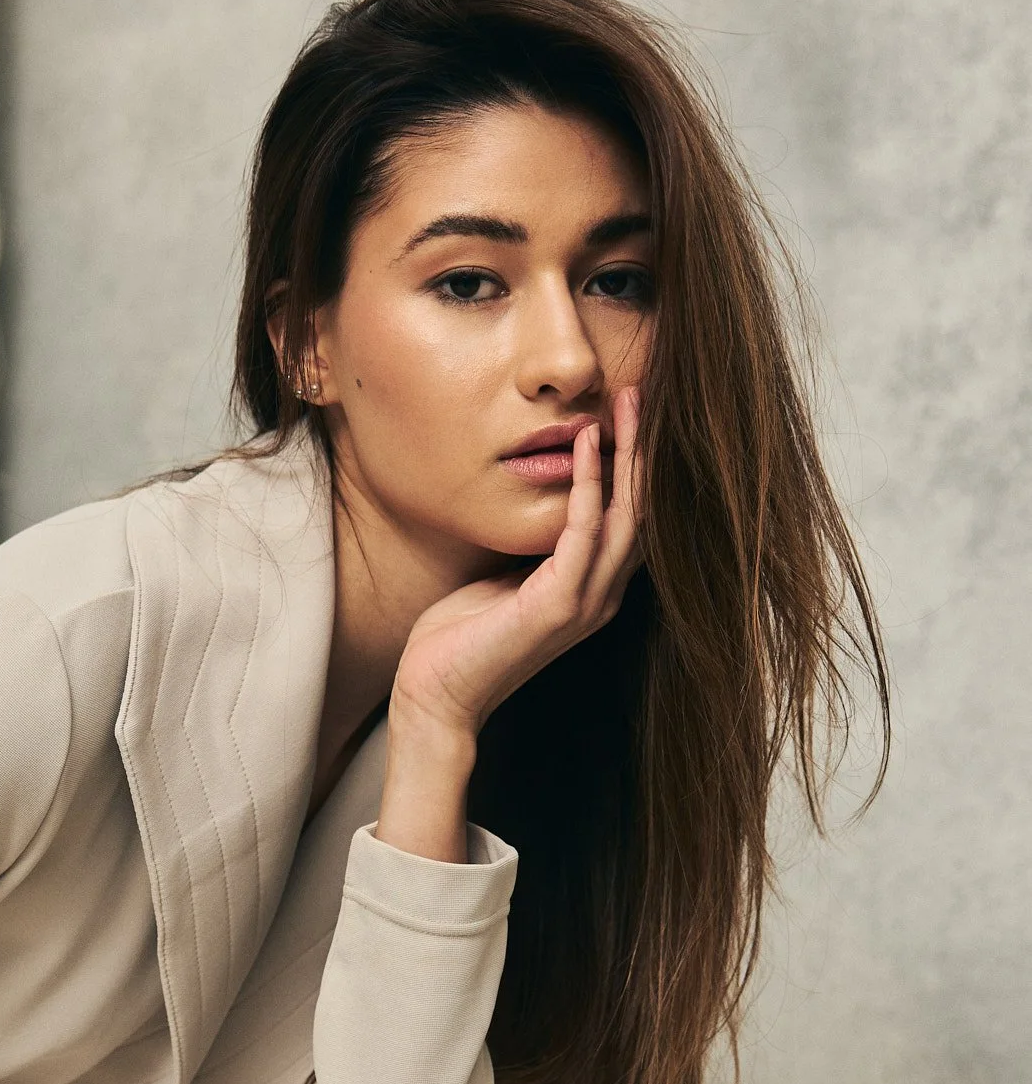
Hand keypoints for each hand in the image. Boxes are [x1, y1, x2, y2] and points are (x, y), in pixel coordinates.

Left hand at [378, 389, 641, 861]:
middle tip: (644, 387)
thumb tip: (542, 496)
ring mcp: (585, 602)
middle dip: (647, 447)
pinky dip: (589, 484)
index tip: (635, 409)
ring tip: (629, 400)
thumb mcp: (506, 575)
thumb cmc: (461, 637)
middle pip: (644, 509)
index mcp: (593, 587)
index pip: (633, 516)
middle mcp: (602, 594)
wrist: (435, 696)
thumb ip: (536, 544)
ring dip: (630, 454)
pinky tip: (585, 443)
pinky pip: (584, 532)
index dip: (641, 463)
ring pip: (628, 516)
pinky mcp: (556, 606)